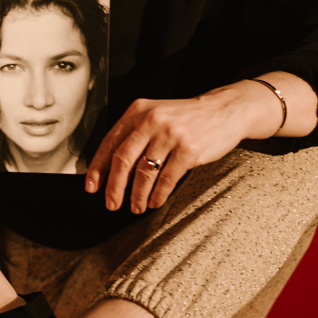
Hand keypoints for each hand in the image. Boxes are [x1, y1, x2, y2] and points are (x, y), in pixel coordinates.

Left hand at [85, 81, 284, 212]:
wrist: (225, 110)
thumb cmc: (186, 117)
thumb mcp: (155, 113)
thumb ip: (134, 132)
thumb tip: (109, 166)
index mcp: (137, 110)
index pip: (109, 143)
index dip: (97, 168)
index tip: (92, 187)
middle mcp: (151, 120)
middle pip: (122, 161)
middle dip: (114, 188)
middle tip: (111, 204)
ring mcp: (170, 135)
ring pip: (144, 173)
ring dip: (137, 195)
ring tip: (135, 207)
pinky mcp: (188, 150)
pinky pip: (166, 179)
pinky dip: (158, 195)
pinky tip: (154, 201)